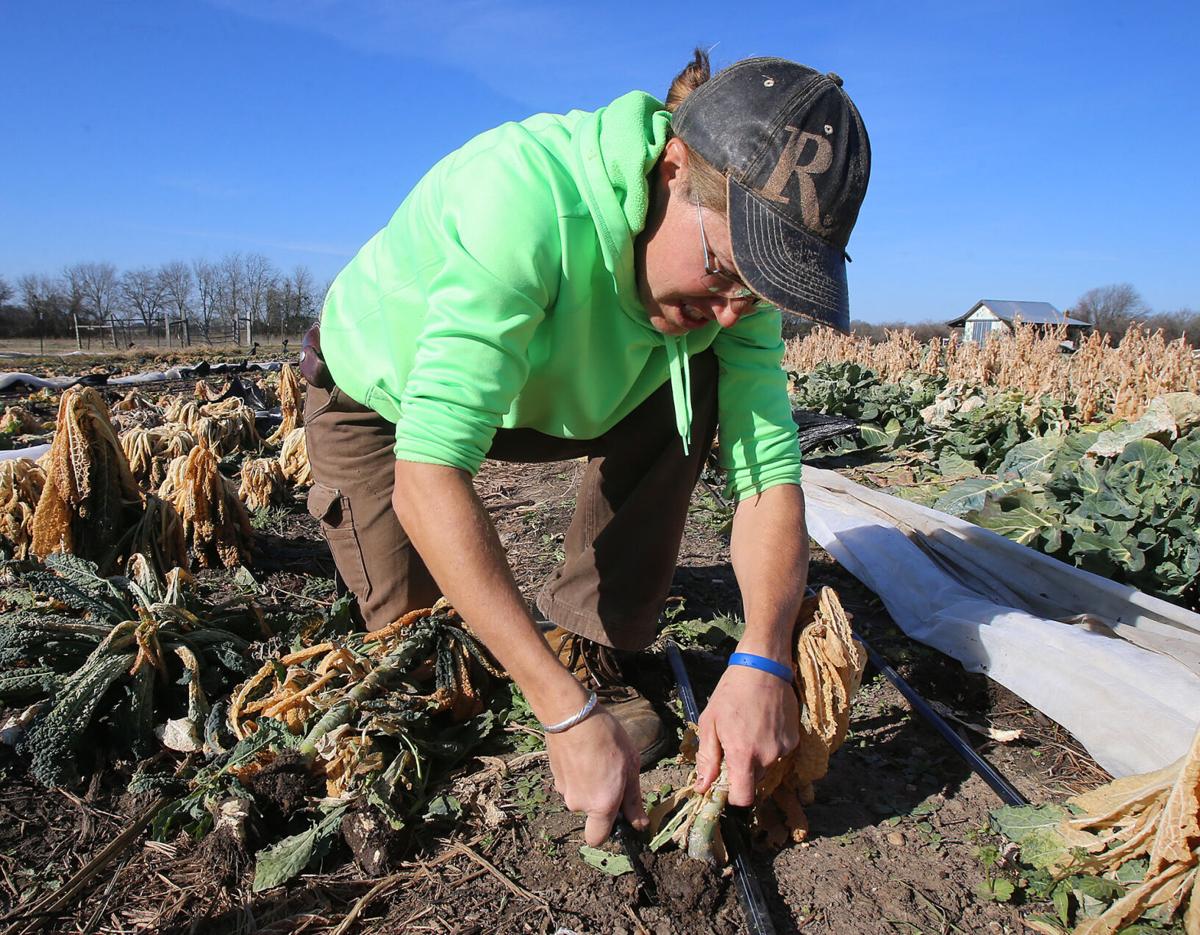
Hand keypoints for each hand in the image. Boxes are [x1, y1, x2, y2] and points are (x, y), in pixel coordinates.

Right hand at [545, 708, 647, 845]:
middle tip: (613, 773)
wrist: (572, 715)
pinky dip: (578, 774)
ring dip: (589, 785)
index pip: (597, 838)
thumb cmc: (607, 738)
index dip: (608, 830)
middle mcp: (579, 803)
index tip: (619, 813)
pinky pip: (570, 782)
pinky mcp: (554, 776)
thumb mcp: (631, 767)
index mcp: (601, 805)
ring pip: (580, 796)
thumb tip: (640, 824)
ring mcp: (563, 790)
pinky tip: (585, 753)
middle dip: (601, 799)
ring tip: (598, 758)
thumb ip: (633, 800)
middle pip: (591, 812)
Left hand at [693, 664, 798, 805]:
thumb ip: (707, 758)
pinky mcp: (794, 740)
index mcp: (743, 754)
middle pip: (754, 781)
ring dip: (756, 758)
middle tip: (733, 745)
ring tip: (748, 729)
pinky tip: (763, 724)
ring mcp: (783, 749)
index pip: (743, 798)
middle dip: (742, 771)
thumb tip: (703, 787)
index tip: (726, 784)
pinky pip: (778, 753)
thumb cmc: (731, 693)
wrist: (763, 668)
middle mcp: (767, 757)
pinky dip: (769, 746)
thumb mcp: (710, 723)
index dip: (733, 796)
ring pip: (766, 767)